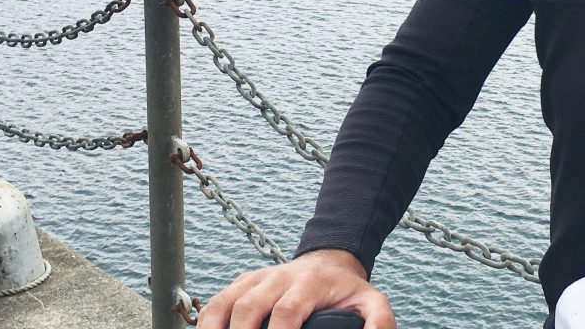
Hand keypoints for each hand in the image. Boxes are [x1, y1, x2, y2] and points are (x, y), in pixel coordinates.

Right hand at [196, 249, 395, 328]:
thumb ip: (378, 322)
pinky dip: (206, 324)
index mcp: (308, 283)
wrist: (327, 262)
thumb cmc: (346, 290)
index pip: (287, 312)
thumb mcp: (371, 302)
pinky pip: (215, 302)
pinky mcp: (241, 283)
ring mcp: (255, 279)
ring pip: (225, 302)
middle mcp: (277, 277)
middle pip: (248, 307)